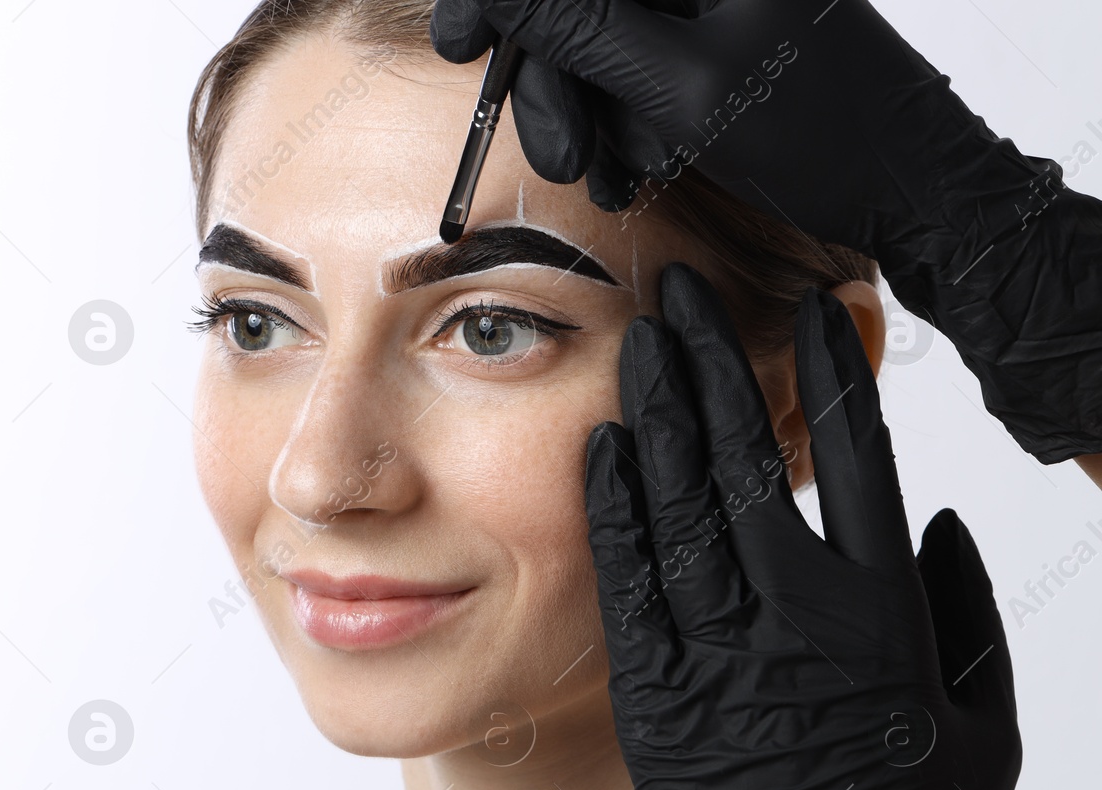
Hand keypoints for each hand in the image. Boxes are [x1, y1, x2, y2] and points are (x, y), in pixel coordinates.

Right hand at [434, 0, 1101, 463]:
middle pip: (585, 3)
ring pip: (607, 39)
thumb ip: (581, 29)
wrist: (909, 191)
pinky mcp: (723, 37)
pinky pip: (643, 65)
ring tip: (623, 174)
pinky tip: (647, 167)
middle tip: (558, 150)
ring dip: (595, 113)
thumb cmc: (821, 135)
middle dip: (557, 77)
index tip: (458, 42)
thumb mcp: (681, 84)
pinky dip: (630, 118)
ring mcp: (718, 1)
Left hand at [584, 263, 1020, 789]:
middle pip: (747, 460)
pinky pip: (627, 584)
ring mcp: (715, 658)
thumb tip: (938, 516)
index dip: (830, 377)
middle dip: (716, 361)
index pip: (858, 462)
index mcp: (886, 621)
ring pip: (678, 508)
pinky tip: (602, 443)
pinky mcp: (651, 697)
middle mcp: (794, 623)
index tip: (810, 310)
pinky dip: (614, 509)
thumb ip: (963, 617)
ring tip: (642, 335)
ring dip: (659, 411)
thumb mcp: (980, 734)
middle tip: (686, 284)